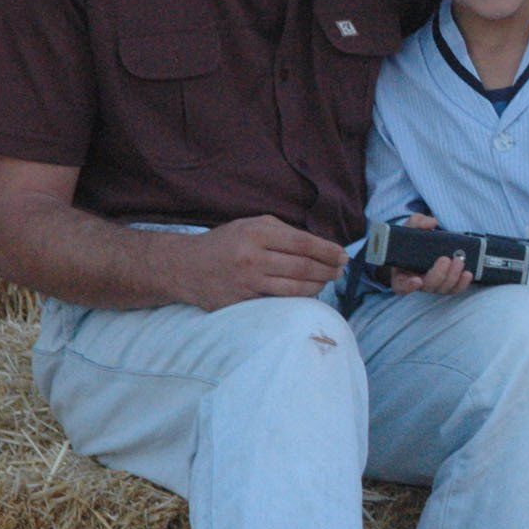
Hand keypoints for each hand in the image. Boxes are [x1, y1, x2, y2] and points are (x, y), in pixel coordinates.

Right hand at [177, 215, 347, 311]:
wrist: (185, 267)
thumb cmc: (225, 243)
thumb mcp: (250, 225)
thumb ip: (283, 232)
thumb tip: (319, 245)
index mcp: (257, 233)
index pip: (303, 243)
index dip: (328, 251)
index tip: (343, 255)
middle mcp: (252, 258)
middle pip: (303, 267)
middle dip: (328, 270)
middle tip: (340, 270)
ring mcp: (247, 283)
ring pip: (295, 288)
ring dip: (318, 286)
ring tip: (327, 281)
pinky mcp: (242, 303)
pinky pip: (278, 303)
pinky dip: (297, 299)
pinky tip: (307, 294)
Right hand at [387, 214, 473, 296]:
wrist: (423, 245)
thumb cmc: (412, 240)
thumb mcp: (410, 228)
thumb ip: (417, 222)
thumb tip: (431, 222)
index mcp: (401, 273)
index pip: (401, 285)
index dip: (408, 286)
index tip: (417, 280)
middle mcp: (416, 283)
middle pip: (427, 286)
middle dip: (438, 274)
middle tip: (445, 259)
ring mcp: (432, 286)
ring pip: (442, 289)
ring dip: (452, 276)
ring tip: (459, 261)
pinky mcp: (445, 285)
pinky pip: (454, 289)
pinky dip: (462, 283)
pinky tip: (467, 274)